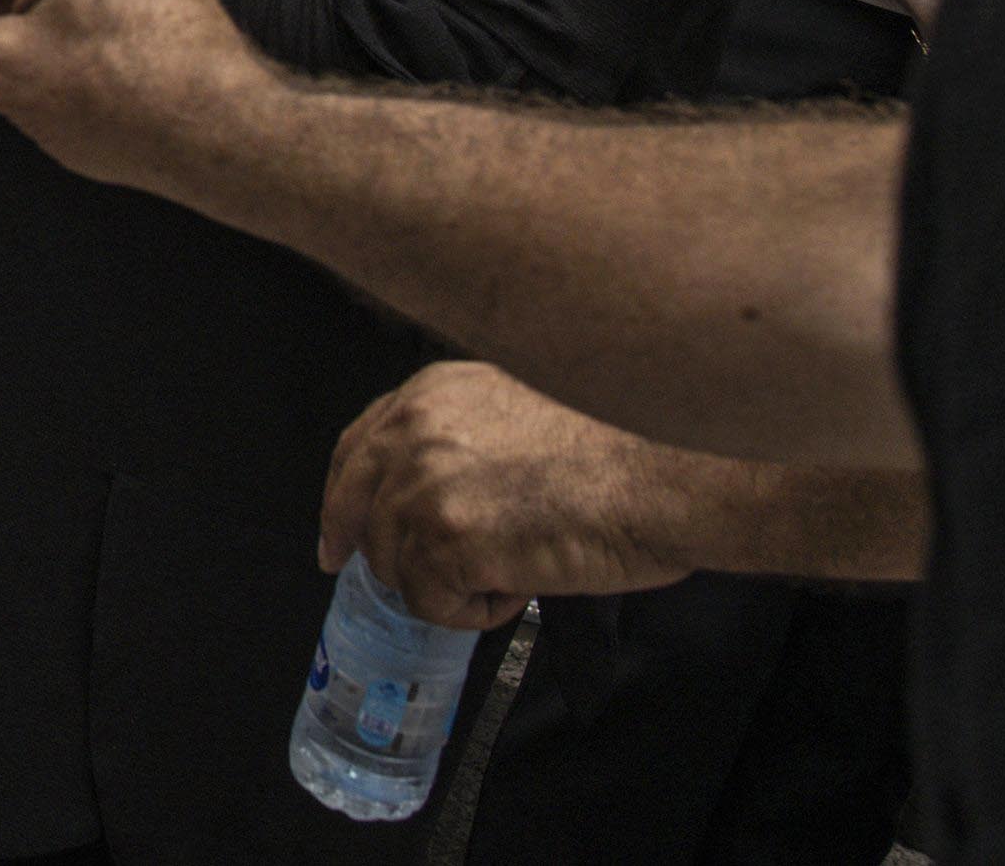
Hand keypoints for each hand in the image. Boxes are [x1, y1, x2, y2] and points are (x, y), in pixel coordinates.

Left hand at [322, 363, 699, 630]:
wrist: (668, 474)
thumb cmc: (623, 450)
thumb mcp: (516, 414)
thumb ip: (458, 442)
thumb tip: (431, 496)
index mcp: (430, 392)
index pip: (356, 452)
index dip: (344, 503)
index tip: (336, 541)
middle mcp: (413, 430)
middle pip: (361, 513)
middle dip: (385, 556)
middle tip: (418, 585)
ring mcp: (424, 484)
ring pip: (395, 565)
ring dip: (449, 583)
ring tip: (514, 569)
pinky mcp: (447, 539)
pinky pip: (430, 603)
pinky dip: (471, 612)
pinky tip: (517, 588)